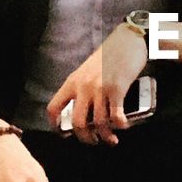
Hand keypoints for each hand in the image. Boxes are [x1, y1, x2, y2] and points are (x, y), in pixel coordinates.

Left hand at [47, 24, 147, 145]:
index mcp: (72, 81)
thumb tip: (84, 110)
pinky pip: (116, 116)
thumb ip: (83, 87)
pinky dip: (119, 125)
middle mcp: (83, 86)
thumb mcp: (88, 70)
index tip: (63, 134)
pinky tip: (123, 126)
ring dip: (105, 136)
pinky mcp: (117, 89)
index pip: (54, 107)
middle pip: (77, 122)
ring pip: (98, 123)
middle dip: (85, 138)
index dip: (55, 125)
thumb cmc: (110, 54)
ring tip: (111, 139)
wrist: (128, 40)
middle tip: (93, 141)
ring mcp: (100, 88)